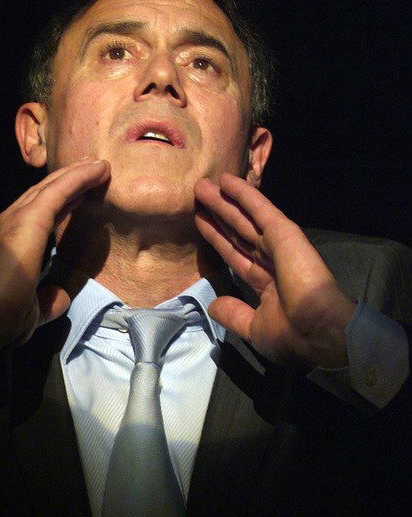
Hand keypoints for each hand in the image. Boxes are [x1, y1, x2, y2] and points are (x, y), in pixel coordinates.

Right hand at [0, 157, 109, 352]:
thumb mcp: (31, 311)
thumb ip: (46, 300)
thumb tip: (60, 298)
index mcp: (7, 244)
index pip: (38, 216)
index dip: (62, 204)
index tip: (82, 196)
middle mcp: (7, 224)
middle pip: (44, 195)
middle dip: (69, 181)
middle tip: (93, 170)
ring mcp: (15, 218)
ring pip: (51, 188)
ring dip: (76, 175)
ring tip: (98, 166)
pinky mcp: (28, 218)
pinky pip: (59, 191)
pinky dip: (79, 178)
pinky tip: (97, 170)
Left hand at [194, 173, 355, 367]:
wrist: (318, 332)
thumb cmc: (291, 335)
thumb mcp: (254, 328)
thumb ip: (234, 314)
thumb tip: (214, 306)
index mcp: (266, 283)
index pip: (234, 254)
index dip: (217, 238)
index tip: (200, 222)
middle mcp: (270, 260)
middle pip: (236, 232)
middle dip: (217, 214)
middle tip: (198, 195)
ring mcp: (278, 245)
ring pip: (244, 218)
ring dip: (224, 200)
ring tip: (202, 185)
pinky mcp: (284, 234)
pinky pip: (261, 210)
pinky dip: (245, 195)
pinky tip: (228, 181)